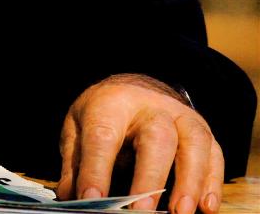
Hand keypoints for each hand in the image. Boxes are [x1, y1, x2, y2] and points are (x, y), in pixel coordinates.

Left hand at [57, 74, 222, 213]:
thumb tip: (73, 198)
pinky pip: (214, 153)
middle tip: (142, 210)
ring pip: (193, 142)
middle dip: (150, 177)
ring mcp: (179, 115)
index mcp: (110, 104)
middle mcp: (149, 106)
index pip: (102, 136)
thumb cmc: (102, 113)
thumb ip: (75, 163)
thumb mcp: (78, 129)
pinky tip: (207, 206)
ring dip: (189, 181)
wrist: (132, 87)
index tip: (92, 199)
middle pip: (156, 136)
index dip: (97, 169)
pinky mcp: (201, 130)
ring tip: (181, 212)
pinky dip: (213, 181)